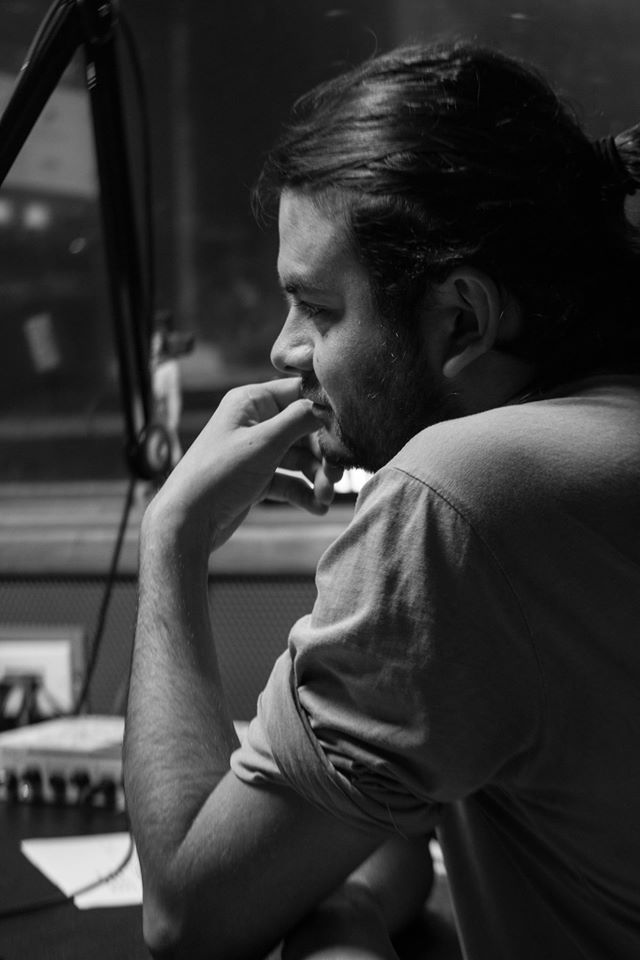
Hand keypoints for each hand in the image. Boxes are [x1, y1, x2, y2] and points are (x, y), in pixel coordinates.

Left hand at [147, 377, 342, 552]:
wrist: (187, 522)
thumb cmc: (218, 475)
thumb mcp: (264, 442)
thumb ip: (300, 419)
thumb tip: (329, 406)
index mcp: (251, 402)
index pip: (299, 393)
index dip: (325, 409)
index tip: (347, 429)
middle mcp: (254, 422)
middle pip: (305, 430)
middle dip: (323, 454)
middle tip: (336, 476)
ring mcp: (256, 452)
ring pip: (300, 458)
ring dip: (317, 477)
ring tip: (325, 498)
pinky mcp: (257, 479)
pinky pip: (290, 481)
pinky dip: (304, 493)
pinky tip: (317, 507)